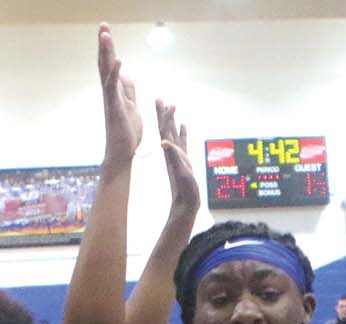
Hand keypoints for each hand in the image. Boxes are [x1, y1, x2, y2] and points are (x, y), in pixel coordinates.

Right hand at [98, 25, 141, 167]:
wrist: (122, 153)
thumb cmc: (127, 133)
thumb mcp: (132, 106)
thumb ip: (128, 90)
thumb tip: (125, 74)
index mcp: (116, 91)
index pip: (111, 65)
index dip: (110, 48)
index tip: (107, 31)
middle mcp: (110, 93)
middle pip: (106, 63)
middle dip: (105, 44)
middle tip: (103, 25)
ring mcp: (111, 100)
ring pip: (107, 71)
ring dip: (106, 53)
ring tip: (105, 34)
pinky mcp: (115, 108)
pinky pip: (115, 88)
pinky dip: (116, 73)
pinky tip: (119, 60)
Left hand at [155, 99, 197, 213]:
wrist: (185, 203)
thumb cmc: (184, 188)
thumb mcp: (179, 170)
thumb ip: (173, 156)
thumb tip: (164, 142)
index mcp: (169, 152)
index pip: (165, 129)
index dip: (163, 115)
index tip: (160, 100)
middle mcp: (172, 151)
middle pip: (167, 129)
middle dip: (164, 113)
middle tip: (159, 99)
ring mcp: (178, 155)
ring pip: (174, 133)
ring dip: (172, 120)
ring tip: (171, 107)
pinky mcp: (184, 160)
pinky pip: (183, 142)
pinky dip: (182, 132)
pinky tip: (183, 125)